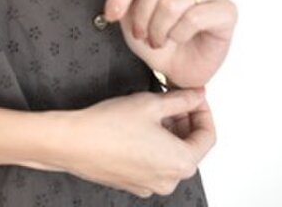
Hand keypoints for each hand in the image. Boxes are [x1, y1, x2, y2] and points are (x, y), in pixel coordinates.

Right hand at [30, 88, 215, 197]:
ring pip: (171, 155)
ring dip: (168, 132)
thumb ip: (181, 100)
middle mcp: (170, 180)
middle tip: (171, 99)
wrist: (74, 143)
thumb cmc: (108, 126)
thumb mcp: (151, 103)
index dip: (203, 111)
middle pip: (190, 147)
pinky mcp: (134, 184)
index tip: (193, 97)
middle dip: (184, 121)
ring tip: (151, 111)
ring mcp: (151, 185)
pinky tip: (138, 128)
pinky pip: (153, 164)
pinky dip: (153, 146)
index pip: (207, 136)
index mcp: (182, 162)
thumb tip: (196, 96)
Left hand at [103, 0, 237, 87]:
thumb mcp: (127, 9)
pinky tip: (178, 39)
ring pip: (173, 2)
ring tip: (157, 38)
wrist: (175, 66)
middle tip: (139, 33)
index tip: (112, 13)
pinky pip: (194, 18)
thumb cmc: (153, 33)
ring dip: (157, 29)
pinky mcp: (227, 10)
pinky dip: (177, 34)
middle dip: (139, 14)